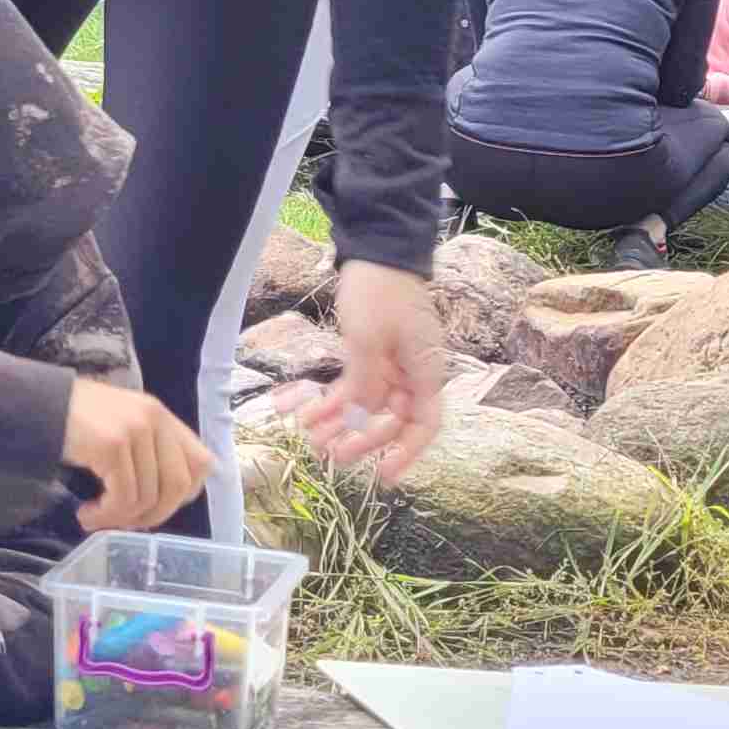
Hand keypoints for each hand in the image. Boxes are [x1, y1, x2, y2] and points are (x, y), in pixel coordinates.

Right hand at [60, 375, 214, 532]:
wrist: (31, 404)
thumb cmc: (70, 420)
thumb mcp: (119, 427)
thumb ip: (145, 451)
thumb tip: (158, 504)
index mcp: (160, 415)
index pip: (201, 463)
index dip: (183, 494)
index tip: (152, 506)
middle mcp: (154, 419)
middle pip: (179, 486)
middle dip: (154, 515)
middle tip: (124, 523)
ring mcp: (135, 431)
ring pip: (149, 497)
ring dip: (120, 519)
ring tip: (94, 518)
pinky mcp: (113, 445)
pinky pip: (123, 498)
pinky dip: (106, 516)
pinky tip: (86, 514)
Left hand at [300, 259, 446, 482]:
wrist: (377, 252)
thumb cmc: (381, 292)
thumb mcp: (369, 338)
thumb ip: (366, 381)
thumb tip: (362, 418)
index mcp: (425, 372)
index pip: (424, 424)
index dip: (407, 452)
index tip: (385, 475)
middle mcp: (412, 374)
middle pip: (391, 420)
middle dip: (362, 440)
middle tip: (332, 456)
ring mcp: (391, 367)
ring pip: (367, 407)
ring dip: (341, 424)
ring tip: (311, 439)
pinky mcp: (371, 357)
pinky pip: (352, 388)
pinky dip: (331, 402)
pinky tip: (304, 414)